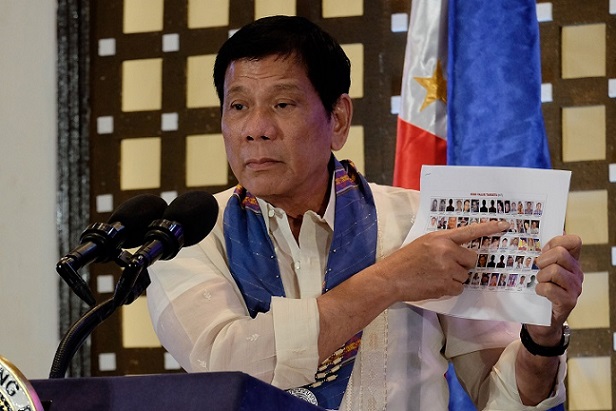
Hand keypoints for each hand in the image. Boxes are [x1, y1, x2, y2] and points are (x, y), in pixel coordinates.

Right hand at [378, 220, 509, 301]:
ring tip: (435, 275)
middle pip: (472, 259)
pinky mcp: (446, 285)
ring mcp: (447, 269)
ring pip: (465, 275)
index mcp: (440, 238)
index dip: (489, 228)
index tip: (505, 225)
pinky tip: (434, 284)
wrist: (391, 278)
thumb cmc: (405, 260)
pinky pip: (459, 288)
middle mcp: (446, 251)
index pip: (470, 231)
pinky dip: (449, 288)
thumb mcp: (423, 244)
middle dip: (463, 264)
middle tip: (446, 266)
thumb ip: (442, 244)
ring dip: (454, 277)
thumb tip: (460, 250)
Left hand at [526, 234, 582, 344]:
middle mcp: (576, 273)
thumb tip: (548, 232)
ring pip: (554, 270)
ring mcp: (574, 288)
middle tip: (538, 270)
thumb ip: (545, 253)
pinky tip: (539, 294)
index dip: (557, 241)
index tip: (544, 250)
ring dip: (541, 276)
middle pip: (560, 253)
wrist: (542, 321)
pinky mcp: (568, 302)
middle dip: (543, 260)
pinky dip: (540, 289)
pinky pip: (549, 288)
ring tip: (539, 283)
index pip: (574, 241)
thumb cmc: (541, 291)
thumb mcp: (542, 268)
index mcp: (571, 262)